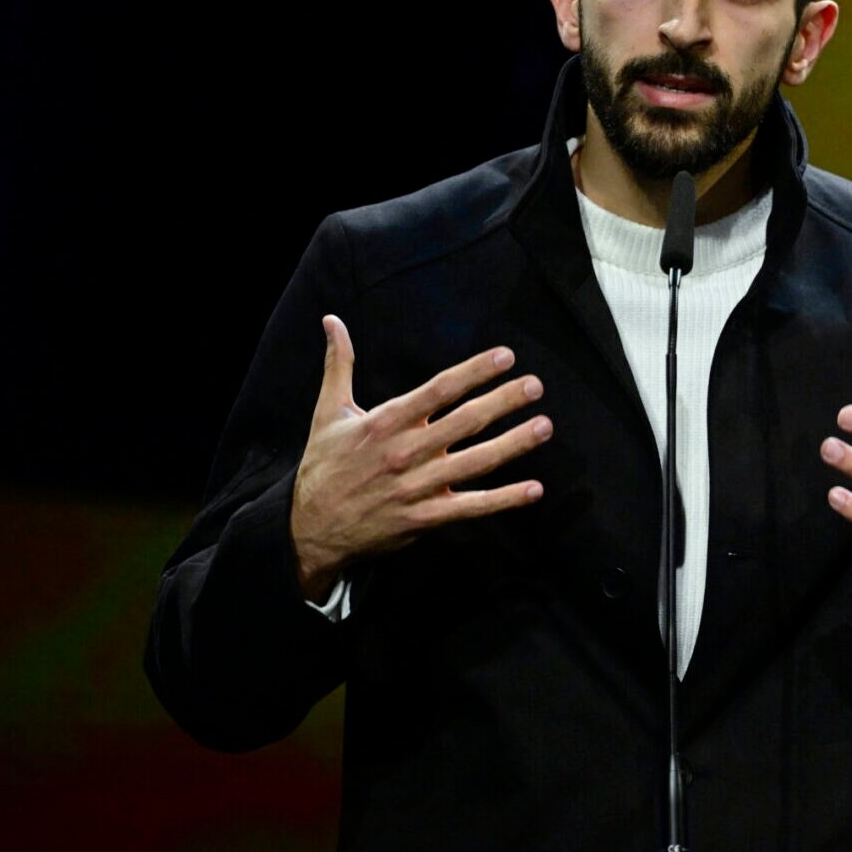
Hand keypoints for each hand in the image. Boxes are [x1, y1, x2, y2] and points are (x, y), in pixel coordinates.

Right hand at [290, 315, 551, 599]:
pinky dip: (503, 500)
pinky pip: (470, 507)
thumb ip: (339, 365)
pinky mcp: (424, 519)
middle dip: (502, 402)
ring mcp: (416, 487)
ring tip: (544, 426)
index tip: (506, 356)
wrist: (307, 530)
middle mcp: (404, 453)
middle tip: (536, 385)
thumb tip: (332, 320)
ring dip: (513, 445)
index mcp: (385, 423)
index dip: (473, 372)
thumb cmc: (323, 466)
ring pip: (473, 463)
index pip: (438, 391)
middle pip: (463, 423)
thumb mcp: (327, 413)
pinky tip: (534, 489)